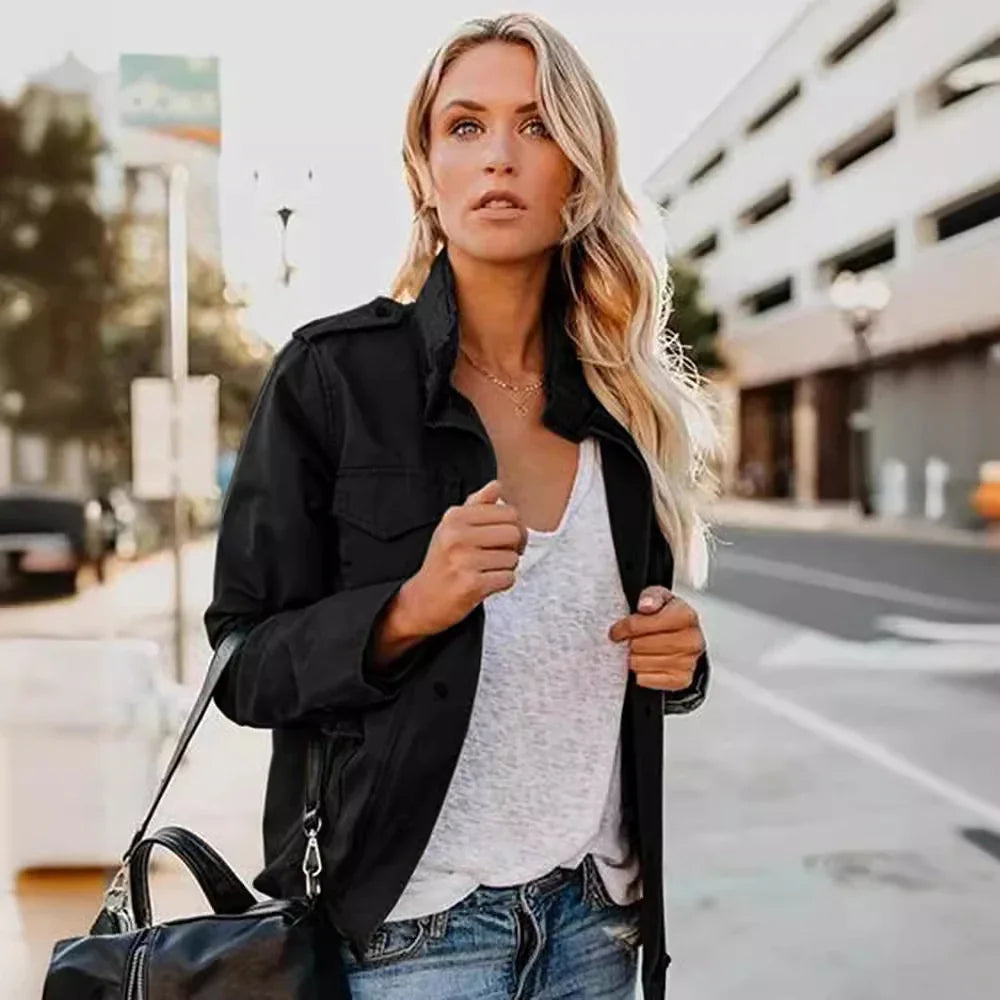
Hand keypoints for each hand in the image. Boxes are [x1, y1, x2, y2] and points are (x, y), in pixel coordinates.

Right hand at [396, 480, 526, 637]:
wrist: (422, 600)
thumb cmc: (443, 561)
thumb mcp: (452, 527)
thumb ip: (477, 505)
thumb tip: (497, 485)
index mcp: (455, 517)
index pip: (509, 512)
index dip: (515, 527)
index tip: (505, 539)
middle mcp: (457, 535)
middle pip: (515, 533)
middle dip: (515, 547)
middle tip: (502, 555)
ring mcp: (463, 560)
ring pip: (512, 558)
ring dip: (506, 567)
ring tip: (487, 570)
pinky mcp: (471, 585)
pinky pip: (508, 578)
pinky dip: (502, 583)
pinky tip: (485, 583)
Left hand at [608, 586, 704, 690]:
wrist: (687, 640)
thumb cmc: (671, 618)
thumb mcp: (661, 598)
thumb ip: (651, 596)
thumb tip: (646, 605)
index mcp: (685, 616)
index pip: (642, 624)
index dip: (624, 627)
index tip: (617, 630)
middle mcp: (691, 640)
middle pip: (640, 645)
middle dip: (630, 642)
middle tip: (629, 640)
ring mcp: (687, 662)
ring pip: (641, 663)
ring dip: (633, 658)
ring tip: (637, 651)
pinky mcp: (680, 680)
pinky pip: (646, 679)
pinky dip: (640, 672)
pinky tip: (644, 663)